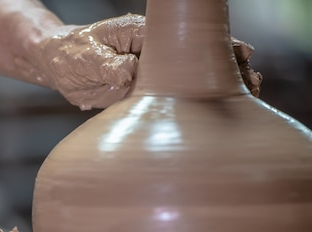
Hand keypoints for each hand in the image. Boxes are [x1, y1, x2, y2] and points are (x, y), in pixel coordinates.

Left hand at [31, 15, 261, 109]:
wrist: (57, 66)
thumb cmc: (69, 53)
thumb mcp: (84, 56)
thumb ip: (107, 64)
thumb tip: (129, 72)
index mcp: (142, 34)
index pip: (186, 38)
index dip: (214, 47)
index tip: (239, 55)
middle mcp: (154, 52)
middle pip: (198, 56)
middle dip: (227, 66)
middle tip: (254, 80)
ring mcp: (152, 73)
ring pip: (191, 79)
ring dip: (217, 87)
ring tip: (250, 96)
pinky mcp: (144, 93)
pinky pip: (173, 100)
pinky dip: (194, 107)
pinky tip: (215, 117)